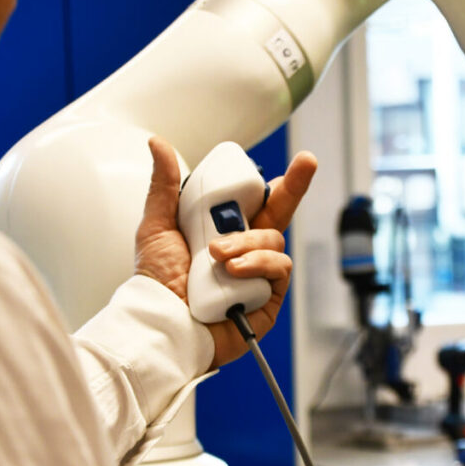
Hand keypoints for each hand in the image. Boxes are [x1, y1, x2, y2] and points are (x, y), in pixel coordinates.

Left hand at [135, 136, 317, 368]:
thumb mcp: (157, 226)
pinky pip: (278, 269)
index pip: (256, 201)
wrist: (162, 322)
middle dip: (296, 185)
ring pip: (273, 240)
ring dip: (248, 242)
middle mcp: (246, 249)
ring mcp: (259, 273)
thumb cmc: (158, 282)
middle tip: (307, 161)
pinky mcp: (269, 298)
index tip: (285, 162)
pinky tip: (236, 270)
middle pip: (280, 211)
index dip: (273, 182)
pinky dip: (259, 264)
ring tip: (218, 256)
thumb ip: (165, 186)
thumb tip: (158, 143)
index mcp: (225, 229)